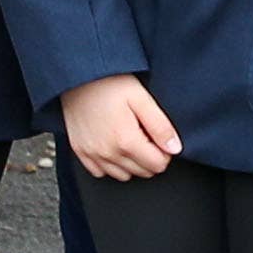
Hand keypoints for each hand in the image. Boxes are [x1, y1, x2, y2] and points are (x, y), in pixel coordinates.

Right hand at [60, 72, 181, 179]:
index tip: (158, 136)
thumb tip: (175, 149)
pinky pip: (100, 172)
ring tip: (128, 139)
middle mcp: (107, 153)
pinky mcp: (79, 151)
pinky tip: (112, 146)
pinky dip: (110, 165)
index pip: (158, 165)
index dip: (164, 152)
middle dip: (149, 157)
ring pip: (123, 175)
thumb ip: (161, 126)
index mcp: (126, 141)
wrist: (77, 76)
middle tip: (144, 134)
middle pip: (142, 172)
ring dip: (131, 163)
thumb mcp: (141, 99)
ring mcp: (92, 153)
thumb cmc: (109, 83)